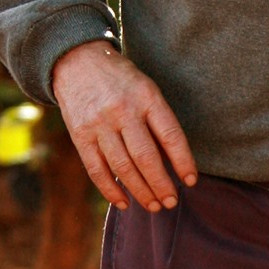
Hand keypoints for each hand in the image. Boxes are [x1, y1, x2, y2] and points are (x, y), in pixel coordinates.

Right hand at [51, 41, 197, 212]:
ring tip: (153, 206)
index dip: (183, 161)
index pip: (170, 135)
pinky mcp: (80, 135)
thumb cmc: (121, 80)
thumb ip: (158, 121)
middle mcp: (123, 111)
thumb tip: (173, 163)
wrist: (77, 61)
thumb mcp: (146, 88)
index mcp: (146, 97)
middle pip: (146, 157)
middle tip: (171, 202)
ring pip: (122, 167)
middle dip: (161, 184)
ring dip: (140, 191)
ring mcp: (99, 124)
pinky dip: (111, 190)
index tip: (191, 181)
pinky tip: (124, 203)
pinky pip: (96, 169)